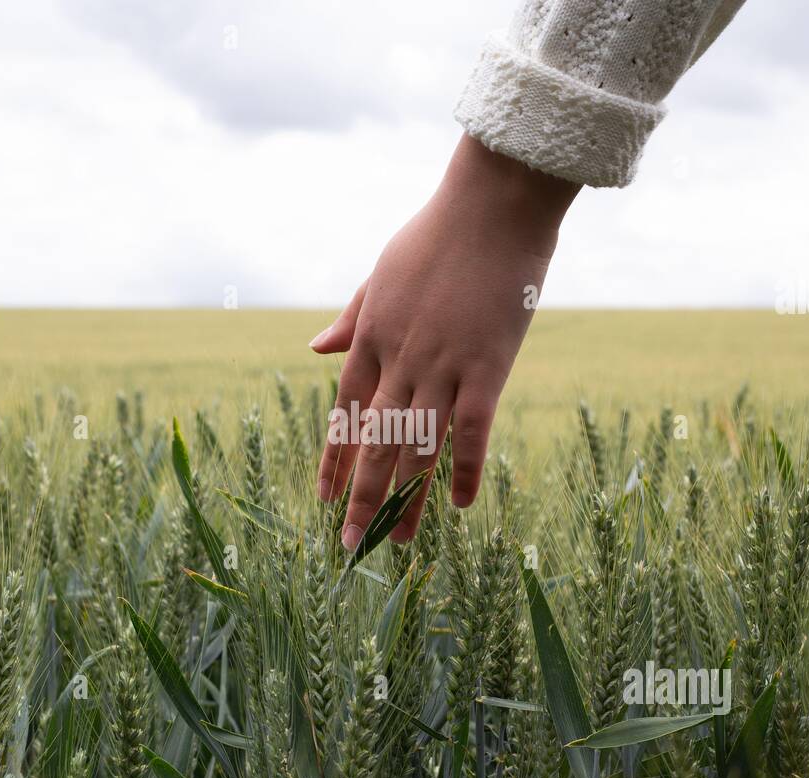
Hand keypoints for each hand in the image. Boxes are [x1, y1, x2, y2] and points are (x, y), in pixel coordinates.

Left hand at [311, 134, 579, 546]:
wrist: (494, 203)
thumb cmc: (438, 233)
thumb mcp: (380, 273)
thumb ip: (351, 317)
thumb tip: (314, 350)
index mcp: (371, 337)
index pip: (345, 413)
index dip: (334, 459)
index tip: (323, 497)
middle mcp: (400, 358)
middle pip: (376, 442)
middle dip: (361, 497)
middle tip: (351, 543)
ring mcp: (443, 365)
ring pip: (418, 446)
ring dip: (407, 498)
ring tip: (400, 542)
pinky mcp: (487, 365)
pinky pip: (472, 430)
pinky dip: (463, 469)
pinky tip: (458, 505)